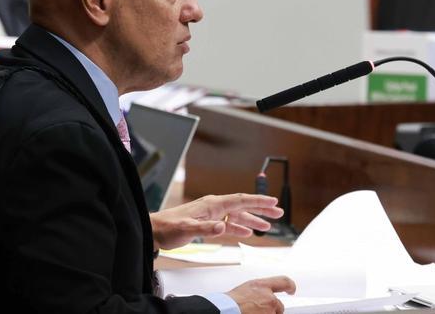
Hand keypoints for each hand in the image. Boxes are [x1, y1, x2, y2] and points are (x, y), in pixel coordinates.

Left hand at [150, 193, 283, 249]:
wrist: (156, 231)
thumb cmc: (169, 228)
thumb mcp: (188, 229)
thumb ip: (207, 229)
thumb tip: (224, 227)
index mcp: (213, 204)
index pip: (241, 200)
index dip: (258, 201)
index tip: (274, 203)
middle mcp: (214, 207)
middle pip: (243, 206)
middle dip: (261, 209)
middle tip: (278, 213)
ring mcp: (211, 215)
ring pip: (237, 217)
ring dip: (252, 221)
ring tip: (267, 227)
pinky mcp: (207, 224)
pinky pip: (228, 225)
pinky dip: (239, 229)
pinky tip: (246, 234)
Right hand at [226, 276, 295, 313]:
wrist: (226, 310)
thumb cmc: (230, 302)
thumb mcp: (245, 289)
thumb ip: (257, 291)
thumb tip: (262, 296)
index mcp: (261, 286)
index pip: (283, 281)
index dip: (290, 285)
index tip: (292, 289)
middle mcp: (269, 297)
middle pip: (279, 305)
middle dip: (273, 310)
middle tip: (258, 311)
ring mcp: (270, 311)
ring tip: (250, 312)